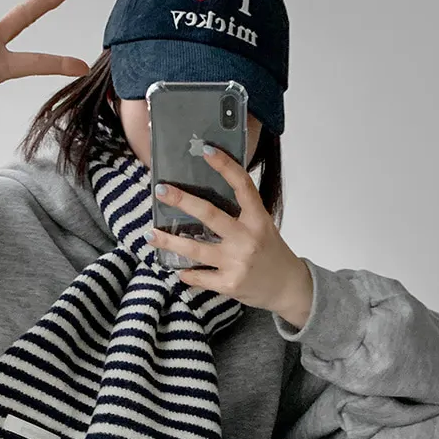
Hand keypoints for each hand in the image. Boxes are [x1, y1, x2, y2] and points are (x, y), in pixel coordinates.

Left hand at [146, 145, 312, 323]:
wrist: (288, 288)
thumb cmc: (271, 254)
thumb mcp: (263, 227)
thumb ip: (241, 214)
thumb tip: (204, 200)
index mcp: (258, 219)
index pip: (242, 185)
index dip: (225, 165)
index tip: (206, 150)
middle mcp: (247, 238)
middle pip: (210, 215)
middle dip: (182, 201)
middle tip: (160, 190)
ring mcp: (237, 262)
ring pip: (196, 249)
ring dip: (169, 241)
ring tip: (151, 234)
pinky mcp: (230, 284)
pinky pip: (200, 276)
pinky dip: (186, 273)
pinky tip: (178, 269)